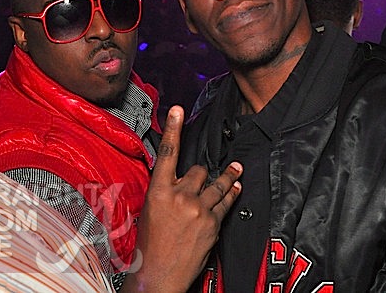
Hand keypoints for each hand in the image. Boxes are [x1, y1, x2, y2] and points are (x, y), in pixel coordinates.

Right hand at [122, 105, 242, 292]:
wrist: (158, 277)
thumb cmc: (149, 248)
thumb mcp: (148, 213)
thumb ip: (163, 193)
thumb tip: (174, 182)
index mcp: (158, 192)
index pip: (167, 153)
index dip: (173, 128)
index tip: (177, 110)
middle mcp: (180, 196)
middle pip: (199, 169)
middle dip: (200, 174)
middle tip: (202, 180)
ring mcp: (198, 209)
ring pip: (217, 183)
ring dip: (227, 177)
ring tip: (237, 170)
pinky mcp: (213, 222)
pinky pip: (226, 201)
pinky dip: (231, 194)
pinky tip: (236, 188)